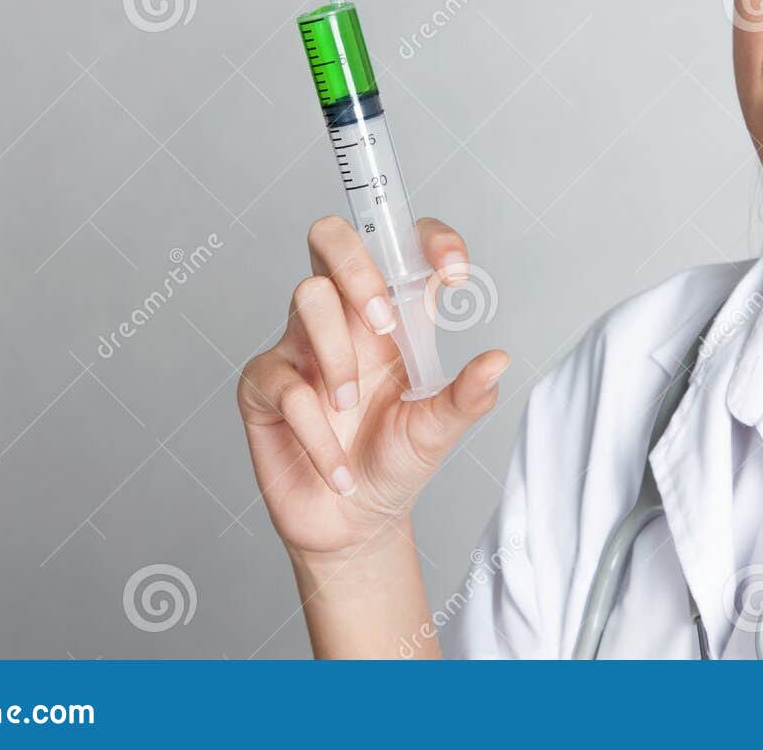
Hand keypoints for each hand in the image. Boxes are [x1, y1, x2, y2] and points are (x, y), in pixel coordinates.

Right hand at [237, 216, 508, 560]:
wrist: (355, 525)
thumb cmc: (394, 463)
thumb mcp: (439, 431)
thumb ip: (466, 395)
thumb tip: (498, 360)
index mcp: (391, 316)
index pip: (402, 248)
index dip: (429, 240)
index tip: (455, 272)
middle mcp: (342, 319)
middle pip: (331, 239)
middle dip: (359, 267)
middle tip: (385, 324)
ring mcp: (298, 346)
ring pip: (308, 296)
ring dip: (337, 353)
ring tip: (351, 406)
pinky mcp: (264, 386)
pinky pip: (284, 383)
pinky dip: (317, 432)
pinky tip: (337, 468)